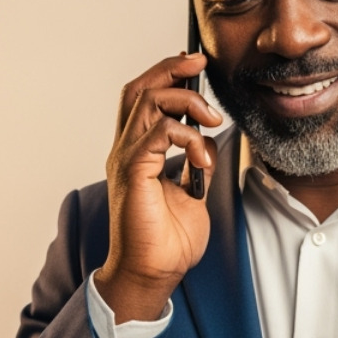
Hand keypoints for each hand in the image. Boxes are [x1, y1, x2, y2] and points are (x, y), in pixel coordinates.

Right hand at [94, 53, 221, 322]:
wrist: (153, 275)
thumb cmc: (167, 242)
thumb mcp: (192, 193)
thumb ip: (195, 164)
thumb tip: (210, 143)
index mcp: (136, 153)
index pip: (142, 98)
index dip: (165, 74)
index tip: (195, 64)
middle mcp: (126, 150)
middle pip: (139, 89)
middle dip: (171, 69)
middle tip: (200, 63)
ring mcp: (126, 160)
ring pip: (148, 102)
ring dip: (187, 101)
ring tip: (212, 120)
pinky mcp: (133, 173)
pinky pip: (158, 133)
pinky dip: (187, 136)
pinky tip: (203, 155)